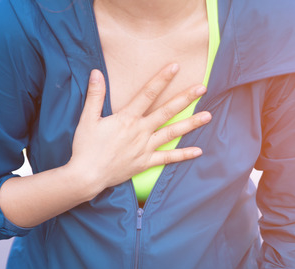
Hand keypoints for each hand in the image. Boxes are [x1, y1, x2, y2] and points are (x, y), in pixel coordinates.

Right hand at [67, 64, 210, 193]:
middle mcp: (140, 131)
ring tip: (208, 116)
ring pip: (172, 133)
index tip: (175, 66)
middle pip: (166, 111)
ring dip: (191, 124)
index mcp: (127, 118)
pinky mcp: (145, 162)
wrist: (86, 176)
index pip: (147, 94)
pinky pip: (167, 158)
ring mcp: (145, 148)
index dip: (162, 79)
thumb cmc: (85, 147)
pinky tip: (198, 151)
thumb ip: (95, 95)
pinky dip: (183, 155)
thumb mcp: (87, 119)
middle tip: (202, 88)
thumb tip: (96, 72)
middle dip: (185, 98)